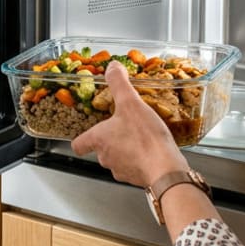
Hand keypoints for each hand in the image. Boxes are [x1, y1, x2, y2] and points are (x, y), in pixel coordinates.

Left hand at [71, 60, 189, 187]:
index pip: (79, 144)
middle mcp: (106, 157)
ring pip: (118, 159)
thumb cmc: (145, 138)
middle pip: (101, 149)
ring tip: (141, 137)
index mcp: (99, 139)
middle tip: (124, 126)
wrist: (165, 168)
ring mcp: (121, 171)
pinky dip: (140, 160)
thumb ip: (119, 83)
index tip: (85, 135)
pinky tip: (152, 150)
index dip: (81, 139)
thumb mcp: (130, 103)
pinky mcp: (137, 179)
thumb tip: (112, 67)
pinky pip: (135, 168)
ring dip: (126, 149)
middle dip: (111, 139)